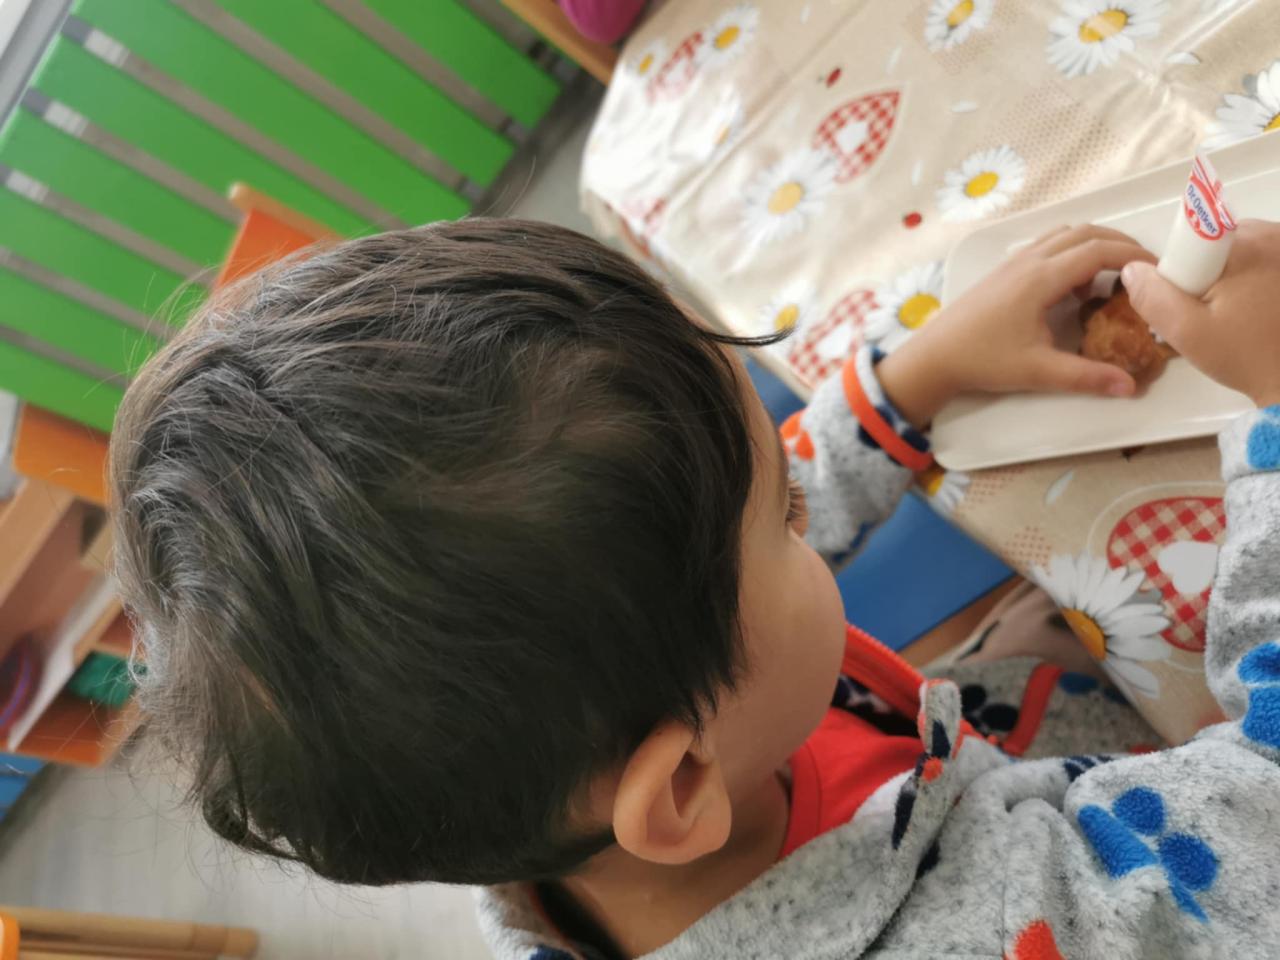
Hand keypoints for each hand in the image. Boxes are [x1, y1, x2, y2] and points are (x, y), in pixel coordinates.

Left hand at [877, 224, 1156, 427]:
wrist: (935, 356)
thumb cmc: (981, 360)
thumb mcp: (1037, 371)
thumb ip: (1086, 377)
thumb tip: (1129, 386)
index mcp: (1040, 278)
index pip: (1098, 250)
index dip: (1134, 256)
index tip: (1158, 270)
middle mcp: (1028, 260)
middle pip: (1086, 232)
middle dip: (1120, 244)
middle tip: (1145, 268)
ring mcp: (1014, 262)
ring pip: (1065, 235)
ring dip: (1095, 246)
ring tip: (1114, 277)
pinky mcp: (1005, 270)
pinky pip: (1047, 247)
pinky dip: (1071, 254)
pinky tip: (1074, 289)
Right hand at [1122, 220, 1279, 409]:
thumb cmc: (1247, 356)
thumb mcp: (1188, 334)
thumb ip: (1154, 298)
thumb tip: (1132, 269)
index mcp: (1243, 245)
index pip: (1190, 243)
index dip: (1181, 276)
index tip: (1193, 306)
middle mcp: (1272, 235)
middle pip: (1214, 246)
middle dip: (1206, 276)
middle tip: (1214, 316)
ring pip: (1238, 252)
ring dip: (1230, 278)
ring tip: (1239, 316)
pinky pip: (1262, 260)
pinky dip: (1253, 280)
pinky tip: (1259, 309)